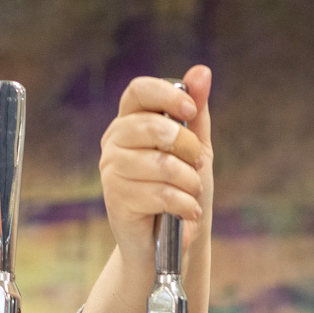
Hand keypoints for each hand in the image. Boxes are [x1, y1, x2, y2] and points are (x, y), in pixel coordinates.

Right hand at [98, 66, 213, 268]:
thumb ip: (195, 112)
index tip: (190, 110)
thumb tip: (201, 72)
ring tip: (192, 194)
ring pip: (161, 164)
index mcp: (131, 121)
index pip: (139, 91)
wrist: (171, 240)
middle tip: (197, 164)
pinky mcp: (116, 198)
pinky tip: (187, 212)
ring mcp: (111, 169)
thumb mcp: (195, 148)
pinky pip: (160, 193)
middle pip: (152, 127)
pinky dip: (184, 204)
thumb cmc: (182, 188)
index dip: (167, 95)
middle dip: (187, 147)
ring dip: (189, 182)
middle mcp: (115, 141)